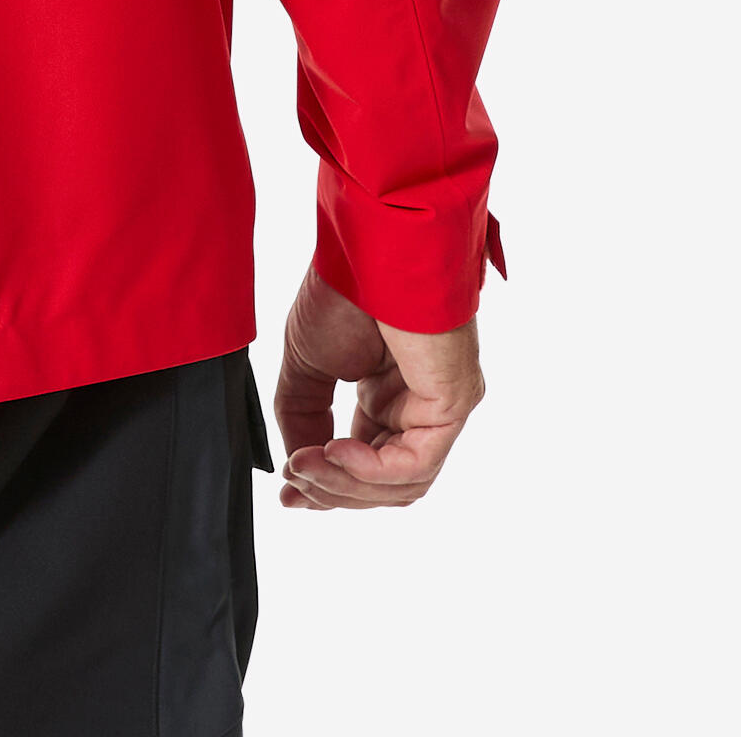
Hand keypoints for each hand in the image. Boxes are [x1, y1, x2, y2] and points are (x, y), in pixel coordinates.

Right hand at [271, 263, 482, 510]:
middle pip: (384, 483)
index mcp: (389, 395)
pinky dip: (371, 470)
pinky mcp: (453, 404)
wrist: (367, 247)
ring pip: (401, 483)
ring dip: (346, 486)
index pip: (367, 463)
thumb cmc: (343, 289)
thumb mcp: (307, 364)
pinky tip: (334, 451)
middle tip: (293, 488)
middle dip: (333, 492)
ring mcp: (440, 408)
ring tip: (305, 467)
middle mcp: (420, 406)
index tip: (288, 493)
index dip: (327, 485)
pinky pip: (415, 463)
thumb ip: (302, 417)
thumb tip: (301, 467)